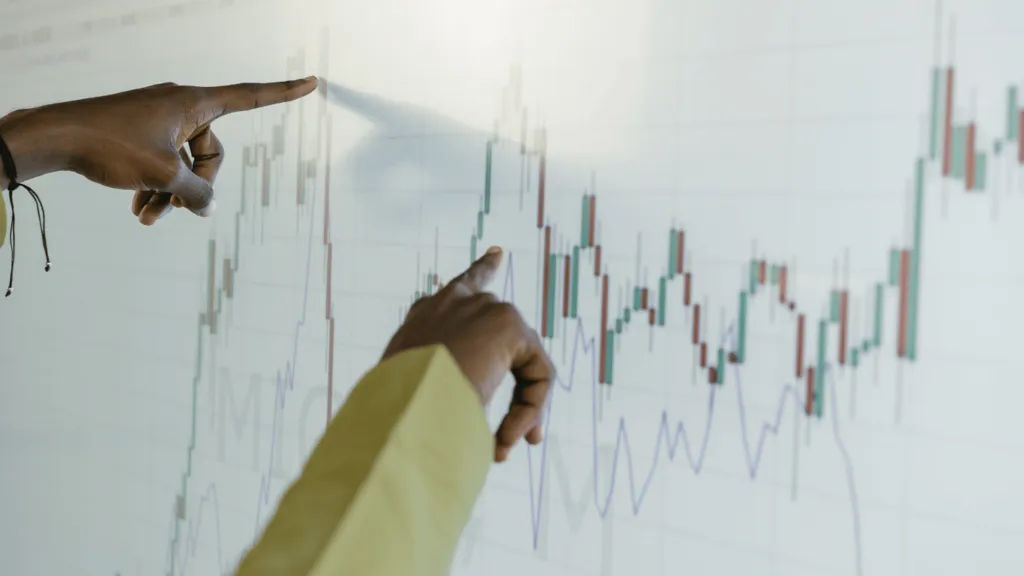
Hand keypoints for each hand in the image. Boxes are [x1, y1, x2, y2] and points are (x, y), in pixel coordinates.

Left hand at [0, 77, 318, 224]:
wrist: (55, 136)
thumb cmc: (110, 145)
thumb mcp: (162, 174)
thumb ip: (196, 193)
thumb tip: (207, 207)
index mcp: (194, 103)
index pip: (250, 96)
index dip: (283, 93)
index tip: (312, 83)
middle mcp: (180, 105)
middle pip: (211, 151)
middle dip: (197, 185)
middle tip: (178, 208)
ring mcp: (157, 118)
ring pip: (182, 162)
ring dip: (170, 193)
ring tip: (148, 219)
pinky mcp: (139, 131)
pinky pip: (161, 161)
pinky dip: (154, 186)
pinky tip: (138, 209)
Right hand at [382, 246, 554, 462]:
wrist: (402, 405)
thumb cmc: (398, 414)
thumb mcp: (412, 402)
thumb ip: (439, 396)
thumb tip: (463, 436)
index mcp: (425, 317)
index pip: (459, 287)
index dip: (481, 271)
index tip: (497, 254)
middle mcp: (454, 302)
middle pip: (504, 315)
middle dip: (524, 379)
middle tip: (528, 434)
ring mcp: (482, 308)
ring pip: (523, 363)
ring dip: (519, 412)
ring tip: (501, 447)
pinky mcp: (508, 324)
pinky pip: (535, 375)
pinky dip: (526, 411)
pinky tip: (505, 439)